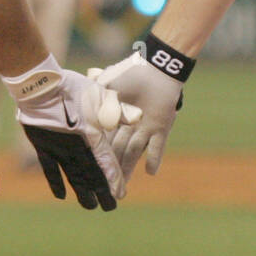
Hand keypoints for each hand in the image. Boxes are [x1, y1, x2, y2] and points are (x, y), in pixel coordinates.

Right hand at [5, 58, 140, 211]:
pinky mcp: (43, 147)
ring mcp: (58, 150)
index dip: (114, 179)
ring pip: (73, 176)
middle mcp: (76, 148)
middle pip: (91, 175)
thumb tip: (138, 118)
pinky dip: (56, 183)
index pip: (106, 162)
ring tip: (90, 206)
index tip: (121, 194)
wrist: (39, 86)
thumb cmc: (72, 88)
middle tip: (110, 207)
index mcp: (92, 135)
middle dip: (102, 192)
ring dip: (82, 192)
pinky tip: (62, 196)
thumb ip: (118, 109)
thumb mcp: (100, 93)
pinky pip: (50, 170)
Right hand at [89, 43, 186, 182]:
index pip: (105, 144)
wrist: (150, 63)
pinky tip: (151, 172)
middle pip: (118, 152)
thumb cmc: (122, 74)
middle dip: (113, 171)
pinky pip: (158, 145)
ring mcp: (143, 127)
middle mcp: (126, 126)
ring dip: (129, 168)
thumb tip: (95, 125)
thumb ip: (99, 109)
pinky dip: (154, 157)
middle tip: (106, 192)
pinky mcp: (160, 125)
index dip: (102, 161)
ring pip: (134, 151)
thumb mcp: (102, 90)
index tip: (96, 178)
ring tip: (123, 189)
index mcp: (111, 118)